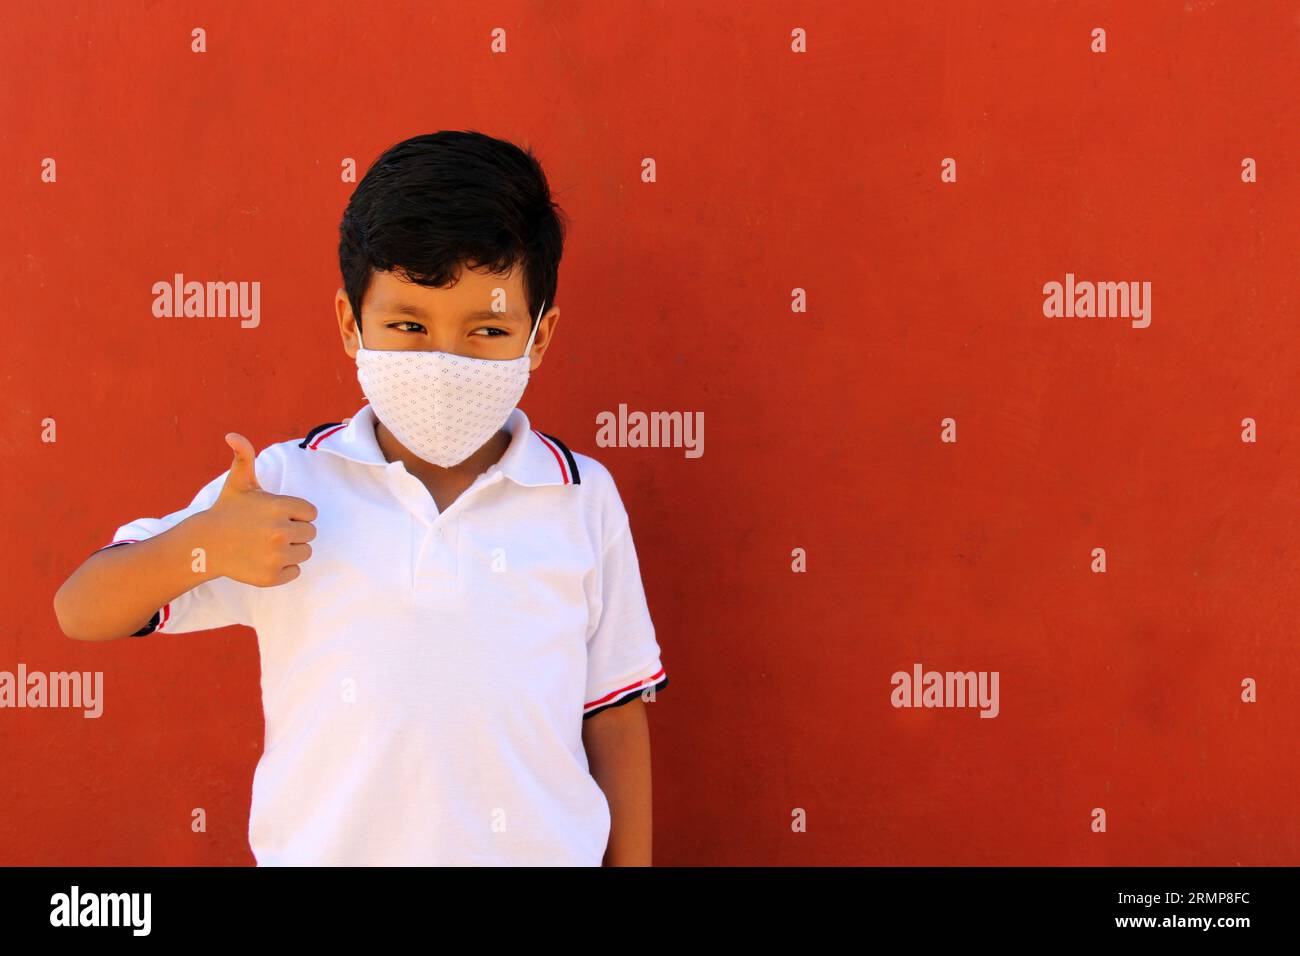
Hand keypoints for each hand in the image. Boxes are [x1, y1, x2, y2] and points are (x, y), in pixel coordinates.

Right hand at [198, 433, 318, 586]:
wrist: (204, 545)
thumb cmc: (227, 511)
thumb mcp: (238, 482)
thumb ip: (244, 456)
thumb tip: (233, 435)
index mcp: (279, 506)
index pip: (311, 513)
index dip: (296, 514)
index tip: (276, 515)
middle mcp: (280, 531)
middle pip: (310, 533)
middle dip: (294, 531)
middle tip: (270, 531)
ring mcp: (276, 556)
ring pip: (305, 553)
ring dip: (291, 550)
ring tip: (266, 544)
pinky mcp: (271, 576)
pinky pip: (295, 572)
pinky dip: (283, 568)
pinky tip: (264, 559)